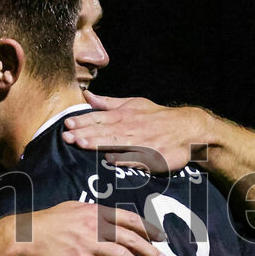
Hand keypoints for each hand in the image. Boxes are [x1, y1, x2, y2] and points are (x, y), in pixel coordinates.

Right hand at [8, 200, 165, 255]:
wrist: (25, 238)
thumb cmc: (47, 223)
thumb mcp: (72, 207)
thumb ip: (92, 212)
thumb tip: (107, 217)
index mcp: (95, 212)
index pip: (129, 219)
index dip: (147, 228)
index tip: (160, 237)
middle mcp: (95, 227)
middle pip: (131, 239)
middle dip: (150, 250)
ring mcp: (88, 245)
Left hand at [61, 91, 210, 172]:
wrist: (188, 129)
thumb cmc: (157, 117)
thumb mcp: (134, 104)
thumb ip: (109, 103)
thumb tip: (87, 96)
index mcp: (125, 115)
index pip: (99, 118)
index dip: (82, 121)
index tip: (67, 123)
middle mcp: (131, 128)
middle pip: (104, 131)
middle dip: (84, 133)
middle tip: (66, 136)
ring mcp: (142, 143)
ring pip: (117, 143)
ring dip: (99, 143)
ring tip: (81, 144)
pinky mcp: (153, 157)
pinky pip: (136, 159)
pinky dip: (124, 158)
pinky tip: (110, 159)